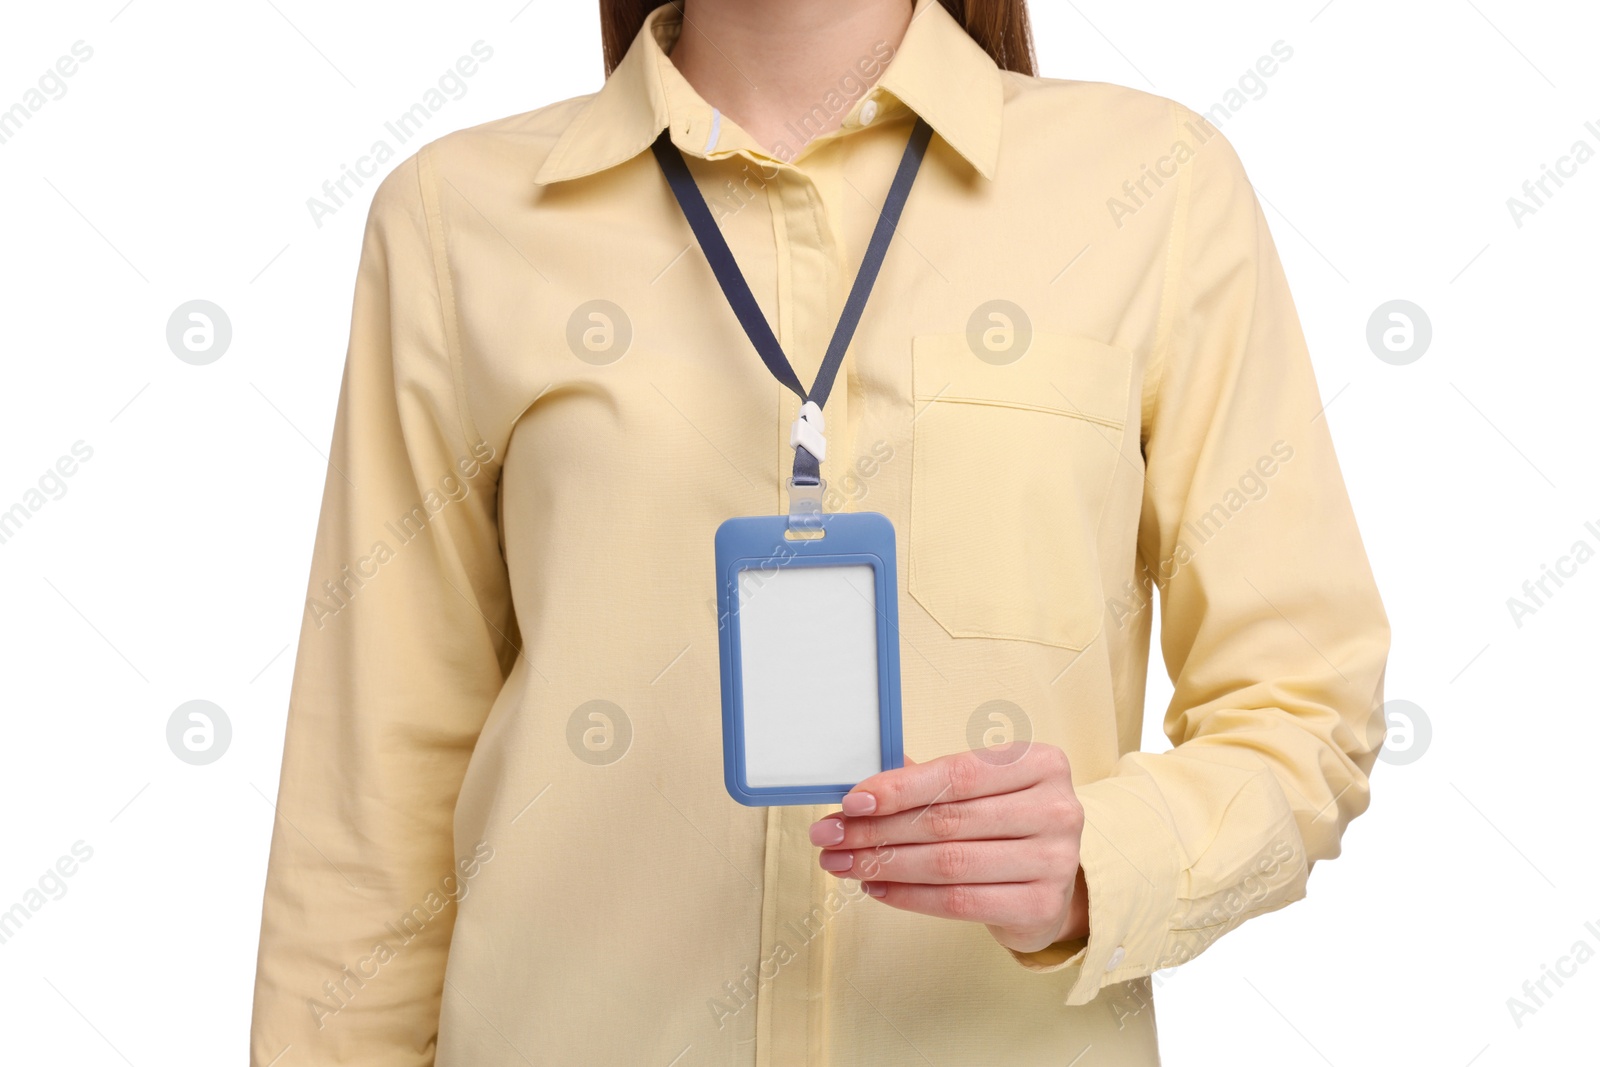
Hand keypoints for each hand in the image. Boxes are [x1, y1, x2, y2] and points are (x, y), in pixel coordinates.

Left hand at [809, 744, 1088, 953]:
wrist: (1053, 881)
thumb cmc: (1006, 823)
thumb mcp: (981, 789)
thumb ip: (929, 782)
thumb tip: (860, 790)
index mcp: (1040, 763)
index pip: (957, 774)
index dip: (898, 788)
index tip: (851, 801)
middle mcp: (1055, 808)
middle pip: (947, 821)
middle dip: (877, 829)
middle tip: (831, 836)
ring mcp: (1054, 860)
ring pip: (948, 863)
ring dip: (885, 864)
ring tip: (843, 863)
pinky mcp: (1041, 905)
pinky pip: (958, 902)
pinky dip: (908, 896)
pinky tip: (876, 887)